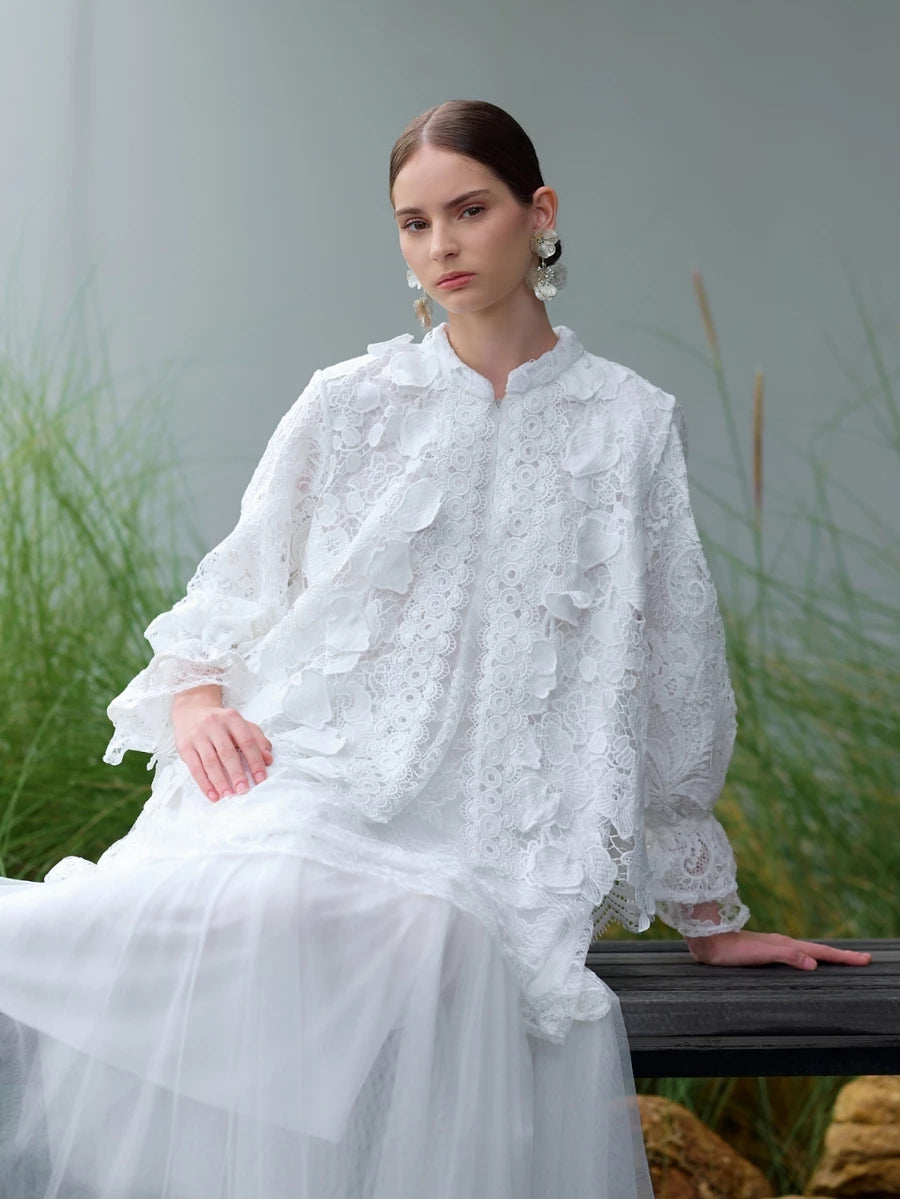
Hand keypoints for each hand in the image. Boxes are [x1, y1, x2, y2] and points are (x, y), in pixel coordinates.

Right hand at [172, 690, 272, 802]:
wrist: (192, 711)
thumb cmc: (221, 723)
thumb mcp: (241, 725)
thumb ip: (257, 739)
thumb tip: (268, 759)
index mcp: (232, 718)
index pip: (246, 741)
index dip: (255, 761)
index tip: (261, 779)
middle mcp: (214, 725)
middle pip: (227, 752)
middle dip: (236, 774)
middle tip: (244, 790)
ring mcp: (198, 736)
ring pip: (210, 761)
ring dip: (220, 781)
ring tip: (229, 795)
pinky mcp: (185, 747)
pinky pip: (195, 768)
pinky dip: (204, 784)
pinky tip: (213, 795)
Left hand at [684, 929, 872, 969]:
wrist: (710, 942)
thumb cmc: (734, 951)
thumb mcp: (762, 954)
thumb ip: (788, 956)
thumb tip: (814, 963)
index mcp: (786, 945)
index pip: (821, 952)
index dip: (843, 957)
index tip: (865, 960)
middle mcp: (783, 944)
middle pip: (819, 950)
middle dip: (841, 956)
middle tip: (863, 960)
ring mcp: (774, 947)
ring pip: (807, 952)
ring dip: (826, 956)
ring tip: (840, 961)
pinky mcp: (764, 952)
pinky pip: (795, 955)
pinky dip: (809, 958)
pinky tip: (804, 963)